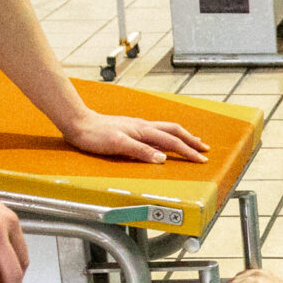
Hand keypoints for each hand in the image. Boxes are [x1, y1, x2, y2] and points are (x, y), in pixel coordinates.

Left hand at [65, 111, 206, 164]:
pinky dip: (168, 137)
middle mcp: (143, 127)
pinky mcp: (131, 130)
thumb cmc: (94, 135)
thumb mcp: (118, 144)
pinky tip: (165, 141)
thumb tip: (162, 159)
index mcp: (143, 130)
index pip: (172, 142)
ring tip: (192, 142)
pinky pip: (156, 132)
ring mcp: (137, 127)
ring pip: (166, 130)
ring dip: (181, 137)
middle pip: (174, 131)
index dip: (188, 151)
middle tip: (204, 148)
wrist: (78, 123)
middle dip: (191, 140)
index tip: (201, 159)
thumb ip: (141, 151)